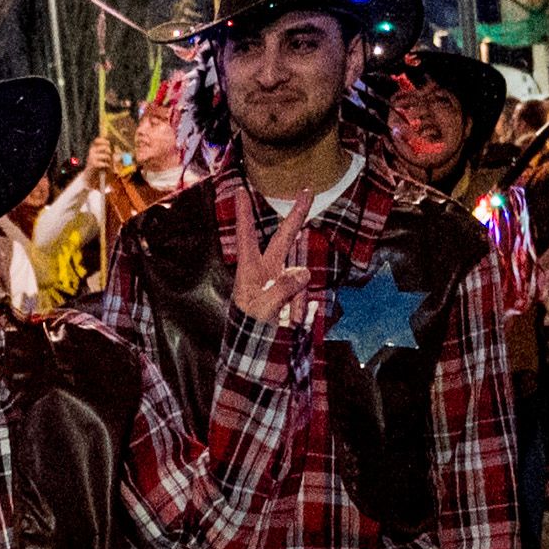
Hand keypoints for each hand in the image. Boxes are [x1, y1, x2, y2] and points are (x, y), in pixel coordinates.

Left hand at [231, 191, 313, 323]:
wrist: (257, 357)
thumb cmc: (251, 333)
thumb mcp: (263, 310)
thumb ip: (282, 289)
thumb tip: (303, 272)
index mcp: (249, 272)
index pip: (247, 237)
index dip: (244, 214)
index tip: (241, 190)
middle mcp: (266, 272)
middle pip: (283, 239)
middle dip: (296, 217)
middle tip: (308, 191)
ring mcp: (281, 283)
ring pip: (301, 278)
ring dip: (296, 302)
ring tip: (286, 322)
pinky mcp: (293, 296)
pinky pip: (305, 296)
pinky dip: (301, 310)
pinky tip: (292, 323)